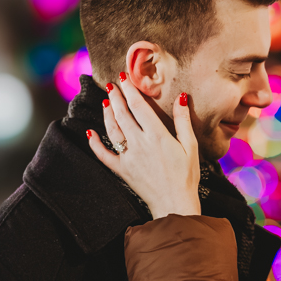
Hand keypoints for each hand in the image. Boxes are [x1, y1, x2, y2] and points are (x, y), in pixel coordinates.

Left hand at [87, 76, 200, 219]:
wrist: (174, 204)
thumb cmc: (186, 176)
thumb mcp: (190, 146)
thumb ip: (183, 121)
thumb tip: (181, 97)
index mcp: (157, 135)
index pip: (138, 106)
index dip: (130, 89)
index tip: (124, 77)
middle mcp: (139, 143)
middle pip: (122, 114)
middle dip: (116, 97)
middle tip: (112, 85)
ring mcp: (128, 157)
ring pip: (112, 130)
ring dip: (107, 114)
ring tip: (106, 102)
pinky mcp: (121, 170)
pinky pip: (103, 155)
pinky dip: (95, 143)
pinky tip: (90, 133)